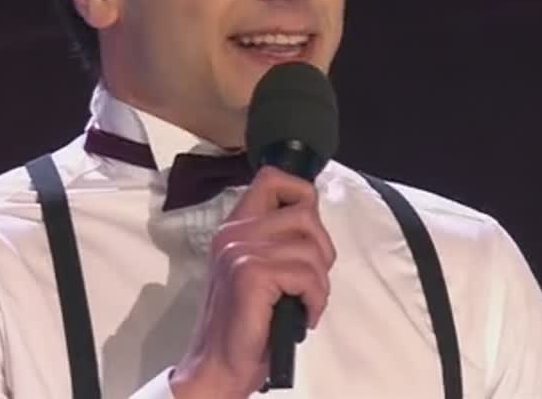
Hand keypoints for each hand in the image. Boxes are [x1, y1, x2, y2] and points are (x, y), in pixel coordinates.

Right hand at [170, 167, 336, 398]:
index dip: (301, 192)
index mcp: (235, 227)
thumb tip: (313, 218)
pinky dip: (315, 300)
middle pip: (305, 212)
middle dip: (321, 248)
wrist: (219, 364)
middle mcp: (234, 232)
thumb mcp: (256, 270)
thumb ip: (275, 240)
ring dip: (319, 283)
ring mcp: (241, 251)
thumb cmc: (245, 322)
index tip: (308, 229)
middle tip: (310, 279)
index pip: (272, 178)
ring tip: (304, 302)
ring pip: (312, 248)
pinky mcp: (252, 274)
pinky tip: (301, 316)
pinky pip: (308, 276)